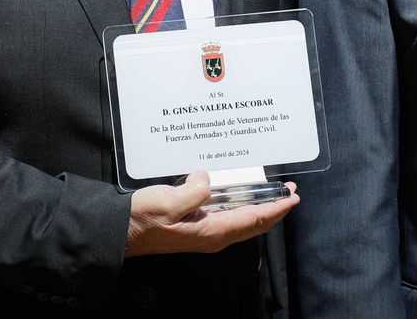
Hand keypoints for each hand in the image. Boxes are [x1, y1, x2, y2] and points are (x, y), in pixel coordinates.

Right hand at [125, 171, 298, 256]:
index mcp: (213, 231)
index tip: (293, 197)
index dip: (277, 208)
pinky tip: (241, 195)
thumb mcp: (170, 202)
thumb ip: (195, 192)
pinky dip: (242, 206)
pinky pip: (229, 217)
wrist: (123, 231)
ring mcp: (206, 232)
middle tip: (289, 192)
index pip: (255, 219)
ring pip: (243, 220)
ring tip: (272, 192)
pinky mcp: (198, 226)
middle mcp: (214, 235)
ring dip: (260, 206)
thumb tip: (207, 180)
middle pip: (254, 223)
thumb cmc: (144, 219)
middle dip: (275, 208)